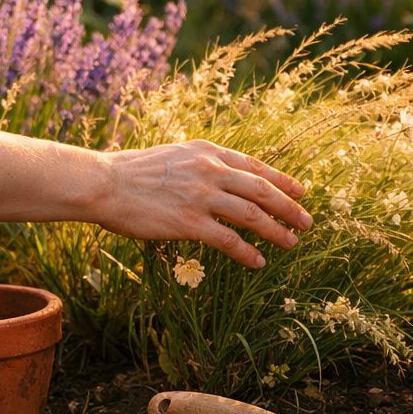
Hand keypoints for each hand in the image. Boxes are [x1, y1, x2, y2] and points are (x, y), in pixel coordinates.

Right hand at [96, 139, 311, 267]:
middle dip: (289, 206)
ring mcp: (201, 196)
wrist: (105, 183)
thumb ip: (201, 163)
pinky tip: (258, 262)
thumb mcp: (174, 154)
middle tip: (307, 222)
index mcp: (207, 151)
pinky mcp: (189, 222)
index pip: (254, 165)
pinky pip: (228, 239)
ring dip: (276, 230)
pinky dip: (247, 252)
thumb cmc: (133, 171)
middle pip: (261, 190)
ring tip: (291, 243)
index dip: (281, 180)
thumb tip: (222, 175)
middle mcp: (210, 170)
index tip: (300, 190)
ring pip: (252, 214)